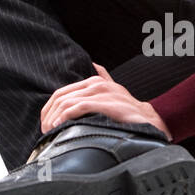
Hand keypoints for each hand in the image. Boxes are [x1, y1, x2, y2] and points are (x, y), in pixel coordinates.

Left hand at [40, 62, 171, 138]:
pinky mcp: (106, 103)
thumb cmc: (129, 109)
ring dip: (54, 118)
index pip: (60, 93)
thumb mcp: (114, 89)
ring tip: (51, 130)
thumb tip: (94, 64)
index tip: (45, 123)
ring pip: (67, 102)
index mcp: (93, 81)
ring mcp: (101, 92)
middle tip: (45, 130)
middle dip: (48, 115)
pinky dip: (66, 116)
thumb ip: (104, 76)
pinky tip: (61, 125)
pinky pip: (79, 107)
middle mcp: (95, 84)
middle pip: (60, 97)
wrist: (149, 119)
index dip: (49, 108)